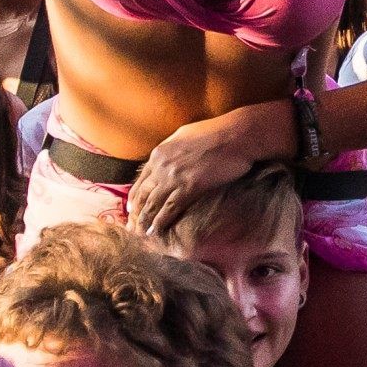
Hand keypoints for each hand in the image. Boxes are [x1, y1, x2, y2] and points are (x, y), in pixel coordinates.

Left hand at [126, 103, 281, 235]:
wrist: (235, 135)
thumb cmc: (216, 132)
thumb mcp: (184, 136)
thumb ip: (171, 150)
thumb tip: (166, 159)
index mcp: (159, 152)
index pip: (141, 179)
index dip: (135, 197)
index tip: (132, 210)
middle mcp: (162, 165)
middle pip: (143, 194)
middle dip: (136, 213)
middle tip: (131, 227)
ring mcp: (174, 176)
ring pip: (153, 203)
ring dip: (146, 221)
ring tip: (142, 234)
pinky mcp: (190, 186)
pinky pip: (170, 208)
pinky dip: (161, 221)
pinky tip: (157, 231)